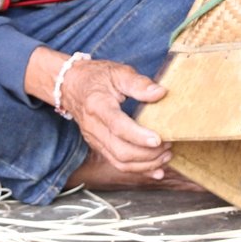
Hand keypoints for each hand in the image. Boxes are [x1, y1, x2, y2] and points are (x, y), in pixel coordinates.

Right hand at [58, 57, 174, 177]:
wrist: (71, 85)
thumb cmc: (97, 77)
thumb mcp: (118, 72)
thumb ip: (138, 83)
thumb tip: (160, 92)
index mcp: (98, 106)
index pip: (118, 126)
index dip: (138, 135)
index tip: (158, 139)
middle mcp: (94, 127)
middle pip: (120, 150)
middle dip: (147, 153)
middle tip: (168, 144)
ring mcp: (95, 140)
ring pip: (119, 162)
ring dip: (145, 164)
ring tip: (165, 156)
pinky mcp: (98, 146)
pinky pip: (117, 163)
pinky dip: (138, 169)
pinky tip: (155, 169)